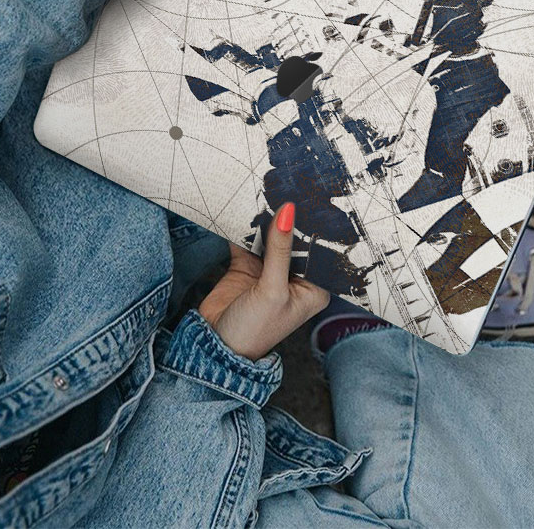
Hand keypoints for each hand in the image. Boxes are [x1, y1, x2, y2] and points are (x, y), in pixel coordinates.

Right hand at [198, 202, 329, 360]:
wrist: (213, 347)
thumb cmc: (254, 330)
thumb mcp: (272, 290)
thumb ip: (280, 250)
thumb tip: (288, 212)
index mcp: (312, 288)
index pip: (319, 251)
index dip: (316, 227)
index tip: (314, 197)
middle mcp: (293, 277)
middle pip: (294, 241)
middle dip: (290, 219)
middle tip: (289, 186)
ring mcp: (268, 271)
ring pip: (271, 237)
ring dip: (267, 220)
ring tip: (267, 190)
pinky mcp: (246, 266)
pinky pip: (248, 240)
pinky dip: (245, 226)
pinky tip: (244, 207)